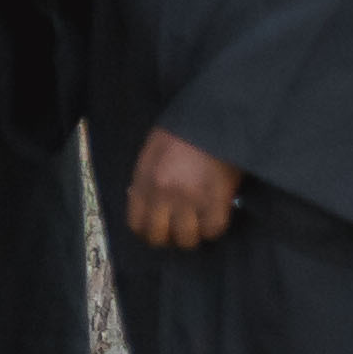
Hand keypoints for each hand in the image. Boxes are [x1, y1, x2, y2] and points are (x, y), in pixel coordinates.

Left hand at [124, 124, 242, 253]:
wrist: (213, 114)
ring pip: (187, 238)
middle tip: (181, 230)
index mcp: (144, 181)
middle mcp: (162, 194)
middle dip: (170, 238)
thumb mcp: (152, 153)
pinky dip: (214, 227)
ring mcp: (189, 199)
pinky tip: (215, 216)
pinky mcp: (215, 199)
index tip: (159, 230)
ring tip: (200, 224)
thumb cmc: (183, 130)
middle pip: (159, 237)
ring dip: (194, 235)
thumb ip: (147, 179)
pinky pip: (213, 229)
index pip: (137, 224)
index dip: (148, 232)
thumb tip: (148, 203)